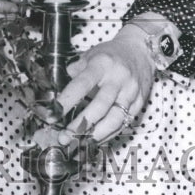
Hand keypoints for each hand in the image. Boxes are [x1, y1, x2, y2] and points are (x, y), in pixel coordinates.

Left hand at [55, 23, 155, 143]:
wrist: (140, 51)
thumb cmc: (112, 54)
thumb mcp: (91, 55)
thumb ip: (75, 71)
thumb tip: (59, 86)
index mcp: (102, 64)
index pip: (82, 84)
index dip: (67, 100)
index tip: (54, 113)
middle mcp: (118, 79)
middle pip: (100, 106)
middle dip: (81, 124)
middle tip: (65, 136)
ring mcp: (131, 92)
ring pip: (115, 119)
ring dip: (96, 134)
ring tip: (80, 143)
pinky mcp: (139, 103)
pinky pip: (124, 123)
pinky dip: (109, 134)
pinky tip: (95, 139)